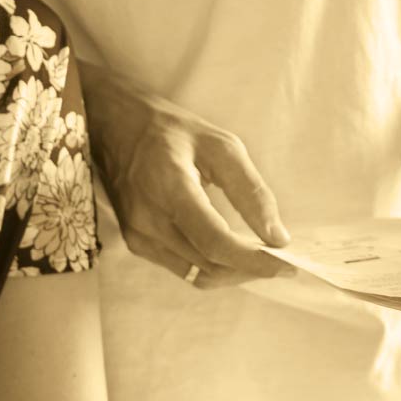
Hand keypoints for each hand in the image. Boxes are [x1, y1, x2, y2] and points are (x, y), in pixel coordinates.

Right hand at [83, 60, 293, 287]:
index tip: (287, 264)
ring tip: (257, 255)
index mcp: (171, 188)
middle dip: (250, 269)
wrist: (112, 126)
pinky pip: (182, 268)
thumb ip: (251, 191)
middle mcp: (149, 219)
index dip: (254, 261)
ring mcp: (138, 235)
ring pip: (197, 274)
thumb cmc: (170, 131)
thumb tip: (277, 236)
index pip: (215, 242)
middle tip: (281, 259)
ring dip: (232, 272)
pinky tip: (227, 250)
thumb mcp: (221, 146)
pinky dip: (211, 266)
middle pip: (210, 265)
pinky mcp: (136, 242)